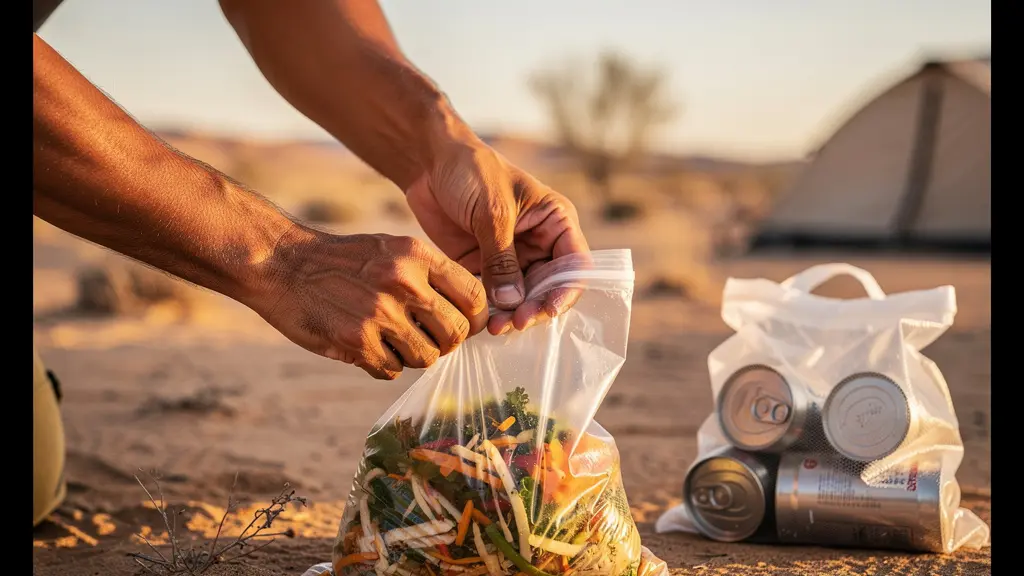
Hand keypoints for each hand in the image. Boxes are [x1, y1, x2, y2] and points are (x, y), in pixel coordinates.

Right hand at [249, 227, 488, 379]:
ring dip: (414, 357)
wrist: (283, 263)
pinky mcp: (357, 340)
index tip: (465, 325)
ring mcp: (380, 313)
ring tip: (393, 343)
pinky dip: (384, 365)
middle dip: (446, 343)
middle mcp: (404, 283)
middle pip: (456, 333)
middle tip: (427, 339)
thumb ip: (429, 277)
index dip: (476, 318)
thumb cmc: (343, 260)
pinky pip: (392, 370)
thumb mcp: (391, 250)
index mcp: (417, 256)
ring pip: (426, 357)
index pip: (474, 296)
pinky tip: (368, 348)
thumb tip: (470, 316)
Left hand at [406, 138, 589, 334]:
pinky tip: (479, 322)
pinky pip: (493, 297)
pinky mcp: (484, 267)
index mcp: (556, 221)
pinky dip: (489, 312)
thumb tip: (512, 302)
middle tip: (513, 323)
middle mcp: (540, 243)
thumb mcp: (492, 211)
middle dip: (535, 309)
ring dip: (511, 315)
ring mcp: (512, 258)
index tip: (546, 310)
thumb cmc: (471, 171)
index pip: (574, 264)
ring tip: (493, 327)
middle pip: (549, 288)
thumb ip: (502, 257)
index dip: (565, 291)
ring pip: (522, 298)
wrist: (430, 162)